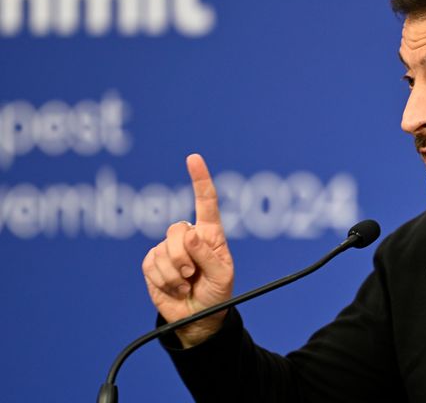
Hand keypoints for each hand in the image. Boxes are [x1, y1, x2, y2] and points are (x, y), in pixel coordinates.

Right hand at [142, 154, 233, 347]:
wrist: (197, 319)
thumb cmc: (217, 294)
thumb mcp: (222, 276)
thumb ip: (207, 254)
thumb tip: (190, 232)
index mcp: (210, 234)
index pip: (206, 202)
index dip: (200, 179)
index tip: (193, 158)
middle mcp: (188, 237)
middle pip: (177, 230)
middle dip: (183, 256)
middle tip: (192, 275)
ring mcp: (168, 249)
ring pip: (163, 249)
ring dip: (174, 273)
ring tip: (186, 284)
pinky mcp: (153, 263)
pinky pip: (151, 265)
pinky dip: (164, 281)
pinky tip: (174, 288)